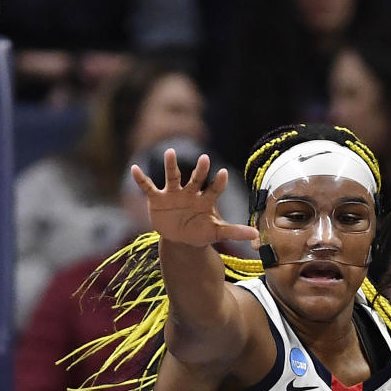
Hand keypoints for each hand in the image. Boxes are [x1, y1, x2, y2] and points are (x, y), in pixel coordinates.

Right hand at [131, 149, 259, 248]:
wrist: (180, 238)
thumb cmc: (200, 231)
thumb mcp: (216, 233)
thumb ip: (234, 232)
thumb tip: (256, 236)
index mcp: (205, 199)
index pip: (214, 188)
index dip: (218, 182)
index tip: (223, 173)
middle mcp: (189, 192)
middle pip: (195, 178)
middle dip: (199, 170)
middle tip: (205, 159)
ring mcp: (173, 193)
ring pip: (172, 176)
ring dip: (171, 165)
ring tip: (170, 152)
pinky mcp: (157, 198)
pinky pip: (148, 186)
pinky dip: (140, 178)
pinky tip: (134, 168)